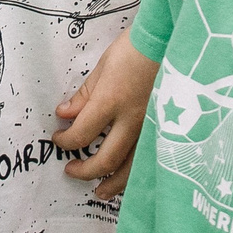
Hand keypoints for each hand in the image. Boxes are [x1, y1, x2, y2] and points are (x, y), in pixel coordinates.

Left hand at [53, 30, 157, 199]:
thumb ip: (84, 95)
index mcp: (111, 101)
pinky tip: (129, 179)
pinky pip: (148, 160)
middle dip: (85, 170)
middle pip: (105, 159)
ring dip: (113, 183)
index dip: (66, 141)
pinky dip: (135, 174)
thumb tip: (65, 114)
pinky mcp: (165, 129)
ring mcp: (152, 128)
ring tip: (100, 192)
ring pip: (131, 168)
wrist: (173, 41)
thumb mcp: (103, 66)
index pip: (81, 134)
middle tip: (71, 170)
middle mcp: (132, 121)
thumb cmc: (136, 48)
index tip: (59, 138)